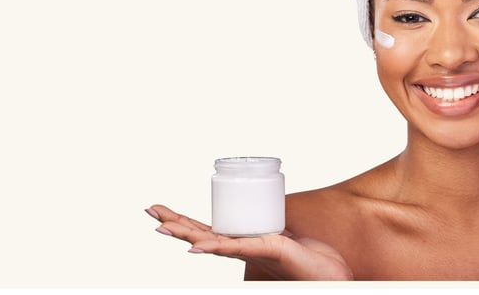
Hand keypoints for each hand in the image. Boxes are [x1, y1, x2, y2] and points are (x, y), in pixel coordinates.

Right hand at [145, 204, 352, 279]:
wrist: (329, 273)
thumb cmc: (308, 257)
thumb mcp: (281, 234)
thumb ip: (268, 225)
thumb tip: (262, 205)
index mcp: (240, 242)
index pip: (204, 229)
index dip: (182, 220)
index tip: (160, 210)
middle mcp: (240, 248)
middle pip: (199, 233)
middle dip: (173, 222)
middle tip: (149, 210)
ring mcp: (250, 251)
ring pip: (211, 242)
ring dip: (185, 235)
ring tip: (161, 227)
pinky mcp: (266, 249)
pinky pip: (236, 248)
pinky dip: (215, 247)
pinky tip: (196, 248)